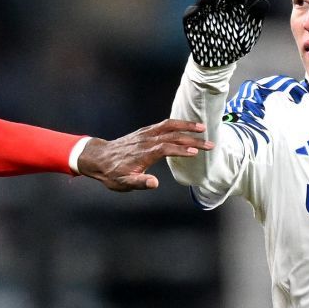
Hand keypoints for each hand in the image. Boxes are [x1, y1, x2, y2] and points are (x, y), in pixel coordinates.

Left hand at [76, 118, 212, 191]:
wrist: (98, 158)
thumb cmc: (112, 173)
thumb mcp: (123, 183)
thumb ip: (140, 182)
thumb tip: (155, 183)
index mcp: (144, 153)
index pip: (167, 148)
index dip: (182, 149)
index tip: (197, 152)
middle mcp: (146, 140)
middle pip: (173, 135)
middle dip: (193, 138)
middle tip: (210, 144)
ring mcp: (145, 134)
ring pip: (169, 125)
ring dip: (186, 126)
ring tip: (202, 127)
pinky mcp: (144, 132)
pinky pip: (163, 124)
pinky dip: (177, 123)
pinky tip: (185, 125)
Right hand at [182, 0, 268, 70]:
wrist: (220, 63)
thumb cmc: (236, 46)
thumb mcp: (249, 33)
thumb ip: (256, 17)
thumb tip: (264, 1)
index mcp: (234, 8)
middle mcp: (219, 8)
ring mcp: (204, 14)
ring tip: (208, 1)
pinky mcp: (192, 23)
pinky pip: (189, 13)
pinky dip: (192, 10)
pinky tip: (197, 10)